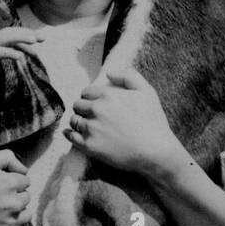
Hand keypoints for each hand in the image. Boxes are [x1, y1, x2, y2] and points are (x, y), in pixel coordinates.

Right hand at [0, 26, 43, 79]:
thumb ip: (0, 52)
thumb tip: (18, 54)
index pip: (12, 33)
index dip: (26, 33)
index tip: (41, 37)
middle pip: (11, 32)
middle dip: (27, 34)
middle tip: (43, 37)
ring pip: (5, 38)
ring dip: (20, 38)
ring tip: (34, 41)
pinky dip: (9, 53)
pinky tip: (20, 56)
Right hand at [0, 150, 31, 225]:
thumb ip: (8, 158)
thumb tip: (24, 170)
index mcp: (10, 183)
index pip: (25, 181)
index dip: (13, 182)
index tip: (1, 186)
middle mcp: (14, 203)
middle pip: (26, 198)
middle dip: (16, 196)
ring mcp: (9, 221)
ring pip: (26, 215)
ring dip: (18, 212)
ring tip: (2, 211)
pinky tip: (6, 223)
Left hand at [65, 68, 185, 181]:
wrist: (155, 151)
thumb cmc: (153, 121)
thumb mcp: (147, 91)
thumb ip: (128, 76)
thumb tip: (108, 73)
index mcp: (107, 95)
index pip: (86, 92)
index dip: (91, 98)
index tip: (96, 104)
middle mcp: (96, 109)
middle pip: (77, 105)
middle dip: (83, 109)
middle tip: (92, 116)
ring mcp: (91, 128)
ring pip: (73, 120)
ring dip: (78, 121)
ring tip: (87, 126)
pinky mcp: (88, 146)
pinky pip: (70, 137)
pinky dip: (69, 134)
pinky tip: (72, 134)